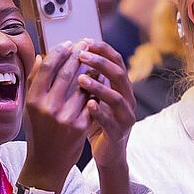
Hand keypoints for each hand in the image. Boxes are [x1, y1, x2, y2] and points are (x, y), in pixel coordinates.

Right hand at [21, 41, 89, 191]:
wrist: (47, 163)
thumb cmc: (38, 132)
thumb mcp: (30, 107)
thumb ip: (35, 81)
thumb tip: (42, 56)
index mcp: (34, 99)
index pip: (48, 67)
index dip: (60, 52)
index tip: (69, 44)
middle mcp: (49, 106)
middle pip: (67, 72)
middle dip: (78, 55)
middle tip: (85, 43)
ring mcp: (66, 116)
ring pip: (83, 85)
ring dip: (91, 69)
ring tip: (94, 59)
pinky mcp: (81, 125)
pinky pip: (92, 100)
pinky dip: (96, 88)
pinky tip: (100, 79)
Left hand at [76, 40, 135, 168]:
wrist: (107, 152)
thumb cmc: (96, 122)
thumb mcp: (90, 97)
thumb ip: (84, 78)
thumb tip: (66, 56)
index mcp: (120, 86)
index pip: (116, 61)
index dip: (103, 50)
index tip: (85, 41)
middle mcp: (127, 98)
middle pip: (119, 74)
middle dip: (100, 62)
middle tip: (81, 55)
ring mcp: (125, 116)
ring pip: (117, 97)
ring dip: (99, 86)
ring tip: (81, 79)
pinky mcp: (119, 133)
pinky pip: (111, 121)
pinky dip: (100, 112)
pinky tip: (88, 105)